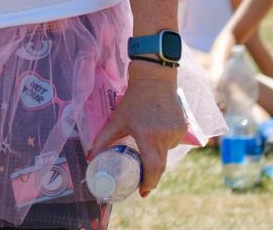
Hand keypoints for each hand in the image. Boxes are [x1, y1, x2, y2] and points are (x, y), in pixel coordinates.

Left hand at [90, 63, 186, 195]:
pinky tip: (156, 130)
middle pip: (160, 165)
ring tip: (146, 141)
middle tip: (142, 181)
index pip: (152, 168)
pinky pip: (172, 142)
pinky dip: (163, 143)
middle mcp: (164, 137)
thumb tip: (89, 157)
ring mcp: (176, 133)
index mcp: (148, 136)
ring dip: (156, 154)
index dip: (148, 183)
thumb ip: (103, 139)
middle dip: (151, 176)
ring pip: (166, 153)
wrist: (154, 80)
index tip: (142, 192)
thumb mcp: (117, 120)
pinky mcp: (183, 128)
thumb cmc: (133, 100)